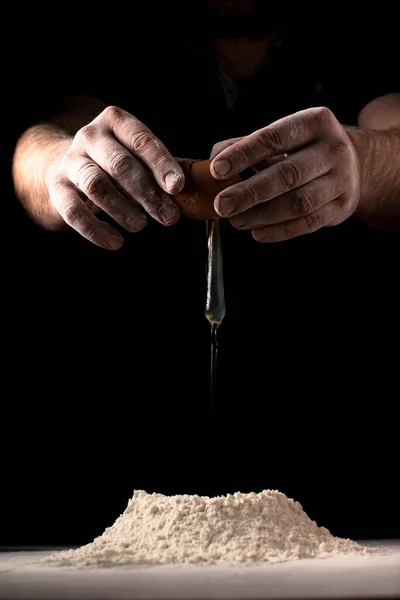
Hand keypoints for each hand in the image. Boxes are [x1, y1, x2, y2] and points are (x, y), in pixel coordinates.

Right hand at [49, 106, 183, 249]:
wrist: (71, 168)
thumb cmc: (118, 163)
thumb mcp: (140, 157)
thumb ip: (164, 169)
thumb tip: (201, 187)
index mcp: (117, 122)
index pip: (142, 141)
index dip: (161, 165)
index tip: (177, 187)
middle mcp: (90, 136)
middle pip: (120, 165)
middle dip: (147, 193)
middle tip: (169, 217)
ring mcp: (71, 160)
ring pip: (96, 185)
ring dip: (122, 208)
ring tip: (141, 226)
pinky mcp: (57, 187)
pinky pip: (73, 210)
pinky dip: (94, 229)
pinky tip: (115, 242)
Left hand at [210, 107, 360, 241]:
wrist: (354, 165)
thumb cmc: (304, 150)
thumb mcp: (282, 137)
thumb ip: (247, 146)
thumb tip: (213, 162)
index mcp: (314, 122)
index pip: (274, 138)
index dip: (243, 155)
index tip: (217, 170)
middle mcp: (333, 149)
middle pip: (287, 175)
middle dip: (250, 192)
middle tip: (222, 205)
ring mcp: (341, 179)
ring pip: (298, 203)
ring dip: (263, 215)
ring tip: (236, 221)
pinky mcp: (341, 206)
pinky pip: (308, 223)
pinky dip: (280, 231)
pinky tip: (258, 232)